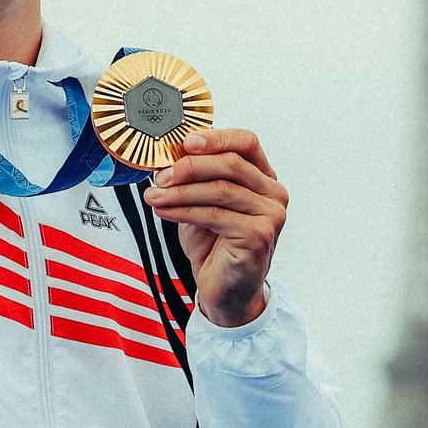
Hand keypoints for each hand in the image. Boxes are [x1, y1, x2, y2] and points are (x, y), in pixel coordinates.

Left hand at [143, 128, 287, 326]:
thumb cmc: (213, 244)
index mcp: (263, 177)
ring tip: (153, 195)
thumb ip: (196, 178)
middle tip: (159, 175)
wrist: (224, 290)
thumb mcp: (202, 202)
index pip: (245, 142)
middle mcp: (273, 193)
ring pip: (220, 190)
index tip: (184, 142)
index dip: (215, 138)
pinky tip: (163, 211)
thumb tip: (167, 155)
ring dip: (180, 191)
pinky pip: (214, 215)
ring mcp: (271, 215)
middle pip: (231, 164)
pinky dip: (183, 211)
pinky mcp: (259, 236)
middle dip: (189, 167)